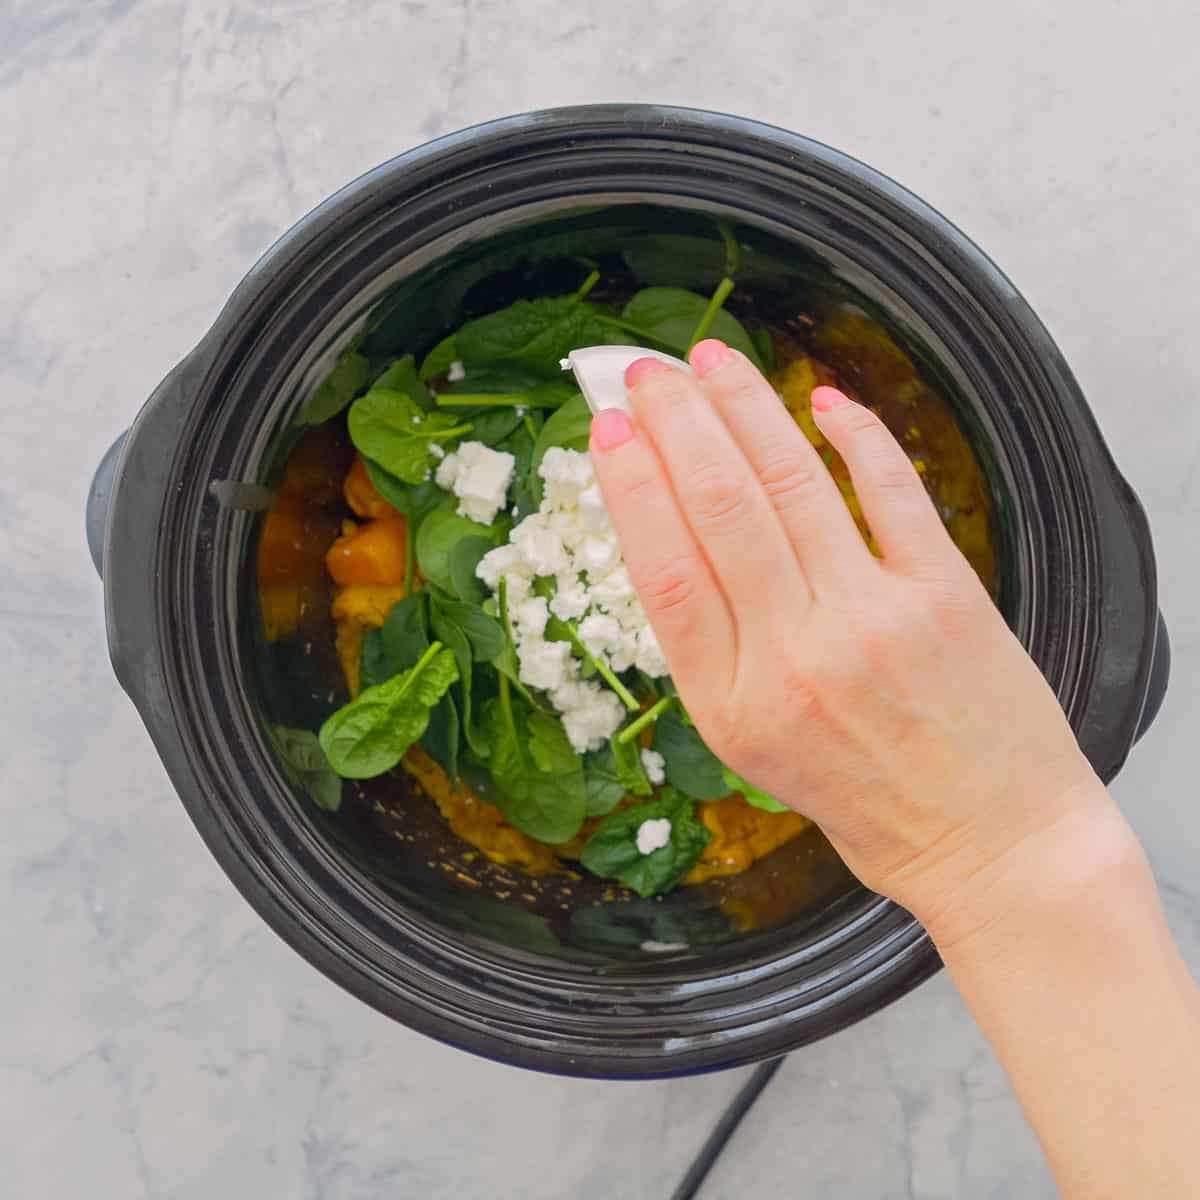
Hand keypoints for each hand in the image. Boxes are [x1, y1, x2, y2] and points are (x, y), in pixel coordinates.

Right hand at [589, 339, 1107, 930]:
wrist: (989, 844)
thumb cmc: (868, 803)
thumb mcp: (755, 752)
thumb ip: (714, 655)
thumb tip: (679, 540)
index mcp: (732, 707)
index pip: (664, 570)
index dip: (631, 485)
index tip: (607, 429)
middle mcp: (796, 659)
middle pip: (719, 508)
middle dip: (677, 421)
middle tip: (648, 371)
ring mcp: (874, 621)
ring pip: (792, 484)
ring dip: (745, 406)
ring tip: (711, 361)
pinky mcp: (945, 595)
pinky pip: (892, 491)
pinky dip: (855, 435)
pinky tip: (821, 398)